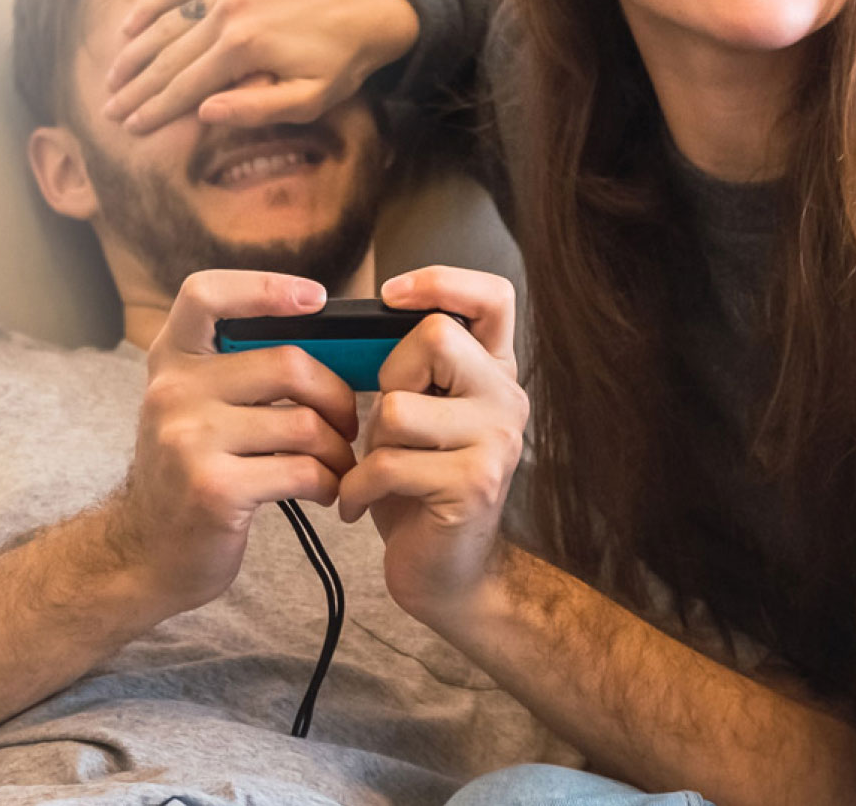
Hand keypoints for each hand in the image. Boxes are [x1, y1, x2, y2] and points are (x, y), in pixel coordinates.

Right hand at [98, 0, 418, 134]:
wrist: (365, 8)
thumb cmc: (339, 63)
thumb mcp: (309, 100)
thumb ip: (256, 109)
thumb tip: (204, 113)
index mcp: (245, 46)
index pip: (185, 86)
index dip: (155, 110)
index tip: (130, 129)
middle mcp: (229, 10)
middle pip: (168, 57)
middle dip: (136, 88)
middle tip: (110, 111)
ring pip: (166, 23)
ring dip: (135, 53)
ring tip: (112, 80)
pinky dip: (151, 5)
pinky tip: (129, 27)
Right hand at [104, 270, 361, 617]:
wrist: (145, 552)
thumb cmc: (189, 473)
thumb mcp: (191, 407)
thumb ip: (235, 370)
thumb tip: (327, 339)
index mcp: (170, 361)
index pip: (206, 294)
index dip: (266, 287)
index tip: (317, 299)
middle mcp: (172, 392)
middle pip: (287, 364)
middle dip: (336, 395)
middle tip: (346, 423)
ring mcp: (189, 440)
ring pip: (304, 424)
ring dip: (338, 449)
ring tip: (336, 466)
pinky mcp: (214, 488)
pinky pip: (302, 471)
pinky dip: (328, 483)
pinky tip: (324, 492)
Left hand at [338, 267, 528, 630]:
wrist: (445, 573)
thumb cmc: (416, 488)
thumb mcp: (414, 417)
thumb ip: (408, 370)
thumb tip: (347, 327)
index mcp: (493, 373)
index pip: (493, 296)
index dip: (442, 282)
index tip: (390, 295)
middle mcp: (507, 399)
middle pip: (436, 336)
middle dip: (390, 376)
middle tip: (386, 423)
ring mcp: (496, 443)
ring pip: (399, 407)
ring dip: (369, 443)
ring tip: (376, 470)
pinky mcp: (473, 485)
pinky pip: (387, 463)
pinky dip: (356, 488)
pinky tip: (356, 503)